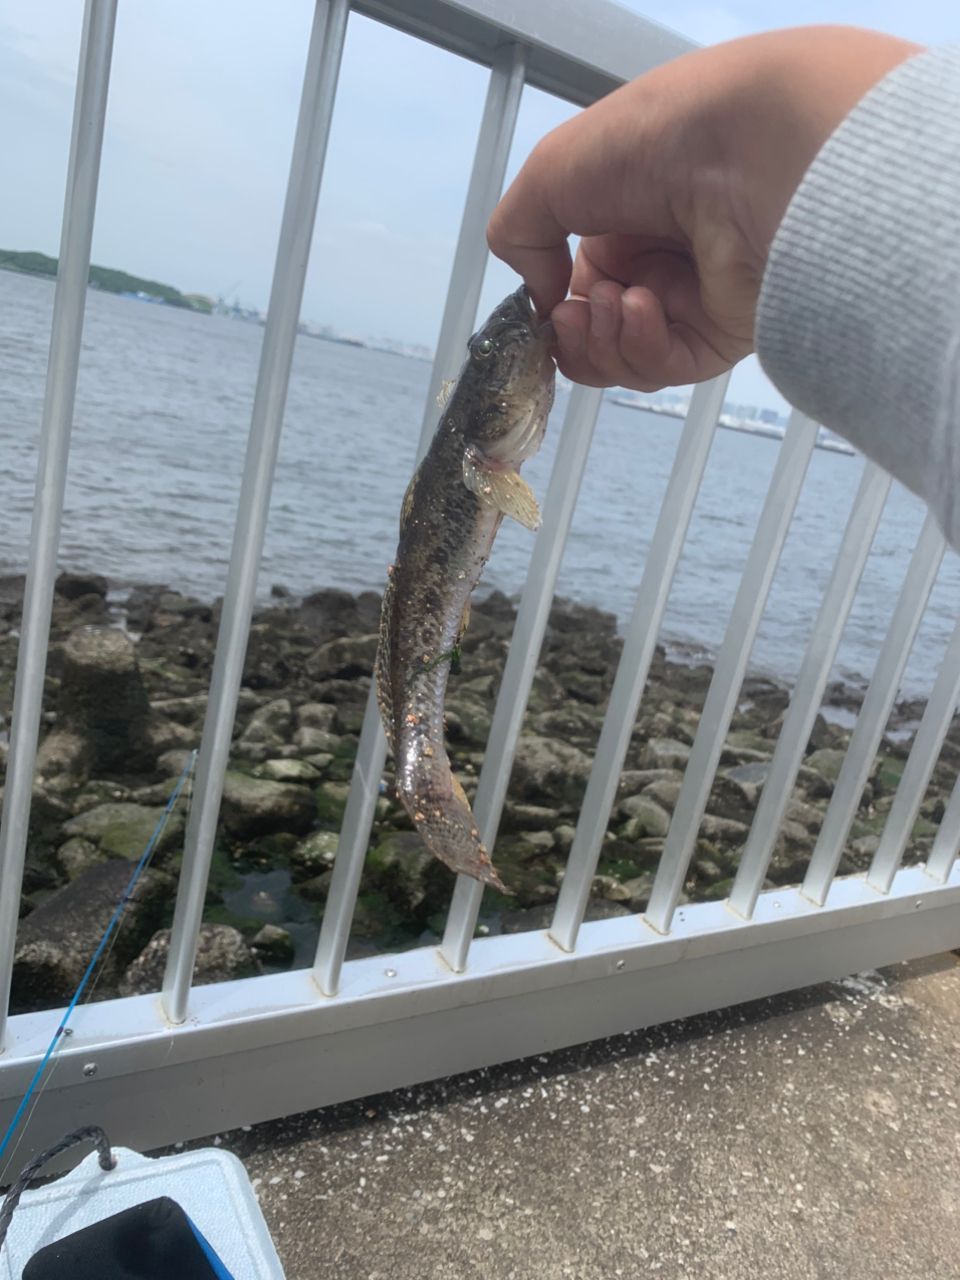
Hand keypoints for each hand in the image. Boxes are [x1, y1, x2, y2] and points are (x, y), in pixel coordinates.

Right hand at [488, 26, 918, 389]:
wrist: (741, 147)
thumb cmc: (650, 141)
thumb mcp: (549, 174)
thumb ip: (519, 237)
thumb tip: (542, 300)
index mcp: (624, 220)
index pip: (576, 289)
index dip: (552, 311)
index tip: (542, 309)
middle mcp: (660, 260)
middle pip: (596, 336)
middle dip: (573, 336)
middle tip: (571, 315)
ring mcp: (694, 300)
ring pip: (626, 360)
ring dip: (603, 342)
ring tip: (612, 301)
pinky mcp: (726, 332)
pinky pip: (668, 367)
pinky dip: (641, 347)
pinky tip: (642, 307)